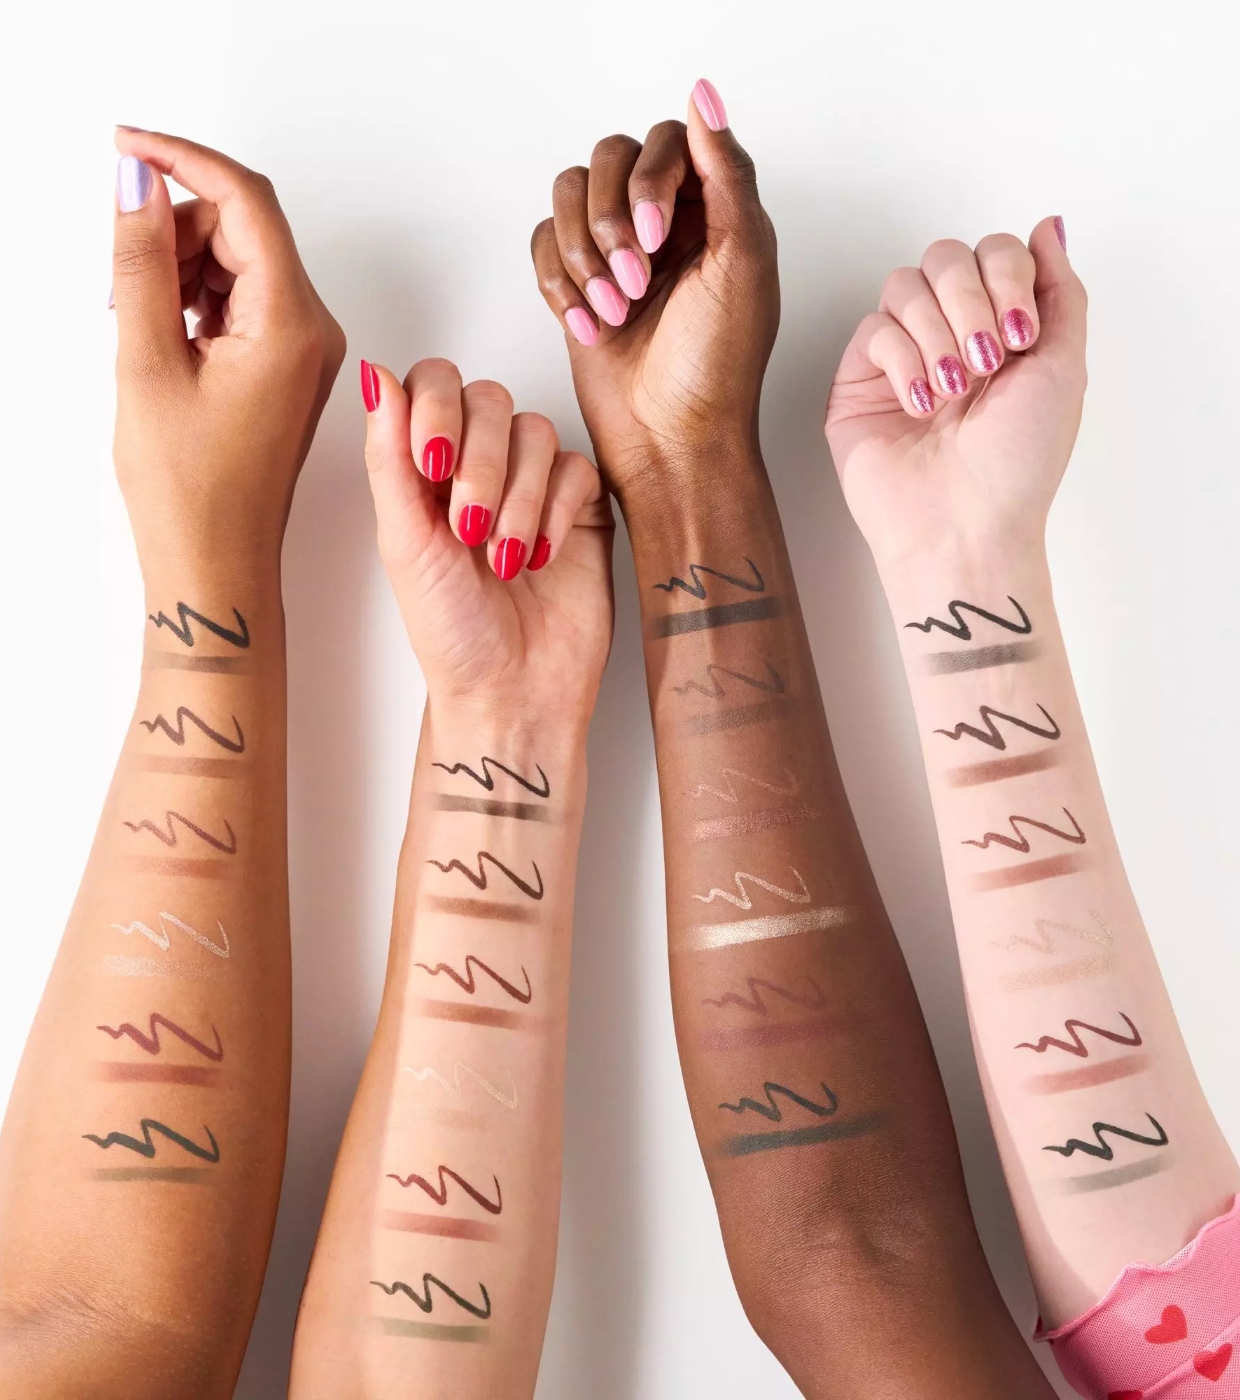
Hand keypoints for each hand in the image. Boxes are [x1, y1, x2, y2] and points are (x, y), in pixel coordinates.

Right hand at [111, 131, 344, 569]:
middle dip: (175, 231)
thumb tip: (137, 182)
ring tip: (140, 326)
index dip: (182, 159)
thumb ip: (142, 262)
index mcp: (292, 324)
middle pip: (244, 228)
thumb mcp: (147, 362)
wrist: (218, 563)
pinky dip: (195, 301)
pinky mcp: (286, 366)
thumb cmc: (191, 490)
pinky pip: (241, 301)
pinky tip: (164, 339)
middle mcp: (312, 330)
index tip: (125, 146)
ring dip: (180, 268)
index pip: (247, 200)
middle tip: (123, 283)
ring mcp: (303, 349)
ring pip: (239, 262)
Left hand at [360, 358, 613, 718]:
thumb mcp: (404, 543)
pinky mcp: (580, 507)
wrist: (512, 691)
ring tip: (504, 559)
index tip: (432, 463)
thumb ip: (389, 457)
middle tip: (469, 527)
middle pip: (488, 398)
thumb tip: (374, 375)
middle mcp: (480, 465)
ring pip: (535, 432)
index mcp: (426, 468)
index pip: (433, 384)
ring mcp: (534, 483)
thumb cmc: (451, 634)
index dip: (436, 408)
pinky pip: (577, 469)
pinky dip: (555, 512)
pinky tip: (541, 557)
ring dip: (517, 497)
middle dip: (480, 463)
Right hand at [530, 80, 777, 494]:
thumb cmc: (717, 367)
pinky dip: (557, 283)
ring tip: (613, 309)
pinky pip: (542, 242)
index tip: (660, 237)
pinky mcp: (575, 282)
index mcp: (715, 209)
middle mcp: (664, 221)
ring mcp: (616, 251)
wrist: (671, 441)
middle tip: (635, 284)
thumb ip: (728, 174)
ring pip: (567, 194)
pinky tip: (588, 326)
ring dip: (581, 252)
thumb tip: (704, 95)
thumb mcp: (743, 264)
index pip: (667, 140)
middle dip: (610, 222)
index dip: (651, 180)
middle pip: (608, 157)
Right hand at [824, 219, 1086, 568]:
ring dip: (936, 333)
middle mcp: (951, 334)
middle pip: (946, 256)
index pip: (995, 252)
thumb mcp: (1065, 367)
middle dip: (969, 300)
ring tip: (952, 390)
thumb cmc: (1016, 465)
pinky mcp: (859, 381)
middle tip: (985, 360)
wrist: (965, 524)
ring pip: (904, 285)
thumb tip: (1049, 225)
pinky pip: (874, 329)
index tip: (1020, 335)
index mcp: (1001, 327)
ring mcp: (902, 355)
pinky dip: (902, 361)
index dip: (1006, 276)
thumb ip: (1061, 291)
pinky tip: (920, 404)